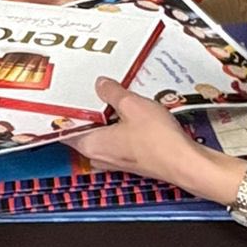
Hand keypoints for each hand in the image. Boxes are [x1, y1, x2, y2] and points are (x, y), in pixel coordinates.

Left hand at [62, 80, 195, 186]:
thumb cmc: (157, 140)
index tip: (62, 95)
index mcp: (90, 144)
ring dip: (107, 117)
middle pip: (84, 129)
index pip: (64, 129)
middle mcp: (99, 156)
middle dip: (88, 109)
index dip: (63, 111)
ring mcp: (116, 160)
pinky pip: (119, 140)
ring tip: (113, 95)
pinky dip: (121, 126)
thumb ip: (112, 92)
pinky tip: (132, 111)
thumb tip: (101, 85)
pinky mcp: (132, 159)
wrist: (184, 162)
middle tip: (90, 88)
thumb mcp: (132, 104)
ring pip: (102, 134)